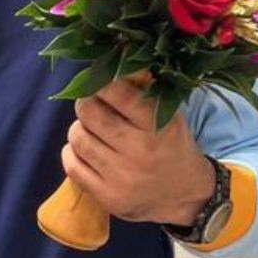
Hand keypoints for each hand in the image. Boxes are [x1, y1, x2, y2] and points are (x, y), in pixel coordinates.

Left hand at [61, 78, 214, 225]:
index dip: (102, 82)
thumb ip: (143, 91)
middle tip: (92, 105)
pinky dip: (72, 153)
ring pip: (77, 137)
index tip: (101, 83)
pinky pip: (71, 165)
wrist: (185, 197)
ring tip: (92, 130)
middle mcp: (140, 152)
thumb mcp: (168, 116)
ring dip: (79, 129)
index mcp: (159, 127)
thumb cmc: (171, 146)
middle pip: (89, 112)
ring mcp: (122, 178)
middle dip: (86, 103)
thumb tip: (112, 59)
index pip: (117, 93)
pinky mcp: (108, 197)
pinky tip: (86, 150)